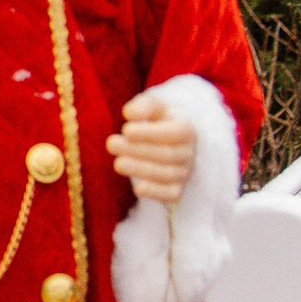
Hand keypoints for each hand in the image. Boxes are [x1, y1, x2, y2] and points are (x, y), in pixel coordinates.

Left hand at [108, 92, 197, 206]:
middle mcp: (188, 152)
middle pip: (167, 154)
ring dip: (141, 169)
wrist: (170, 140)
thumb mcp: (153, 107)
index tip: (126, 130)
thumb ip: (143, 107)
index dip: (150, 133)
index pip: (173, 133)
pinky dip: (156, 193)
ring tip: (118, 163)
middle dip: (138, 150)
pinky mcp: (177, 189)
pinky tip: (138, 188)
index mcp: (186, 128)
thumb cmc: (157, 120)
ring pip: (167, 174)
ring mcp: (184, 172)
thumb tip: (129, 114)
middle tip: (111, 144)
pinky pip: (170, 194)